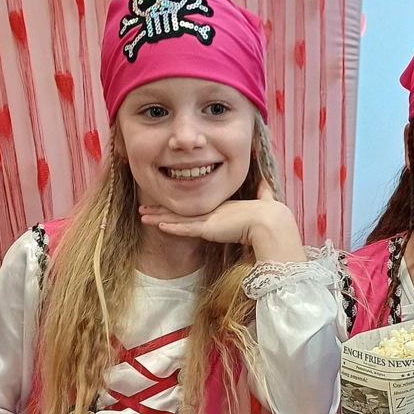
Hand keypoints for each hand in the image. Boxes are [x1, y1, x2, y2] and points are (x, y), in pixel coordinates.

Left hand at [140, 180, 303, 260]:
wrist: (271, 221)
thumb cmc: (271, 215)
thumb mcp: (265, 202)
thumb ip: (263, 194)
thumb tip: (267, 184)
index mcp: (223, 207)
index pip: (196, 206)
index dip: (179, 206)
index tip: (168, 204)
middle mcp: (212, 210)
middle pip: (181, 210)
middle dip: (161, 210)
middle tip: (145, 209)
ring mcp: (209, 218)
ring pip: (177, 218)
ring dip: (158, 218)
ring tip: (142, 216)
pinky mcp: (208, 228)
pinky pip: (185, 228)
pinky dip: (171, 227)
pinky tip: (156, 225)